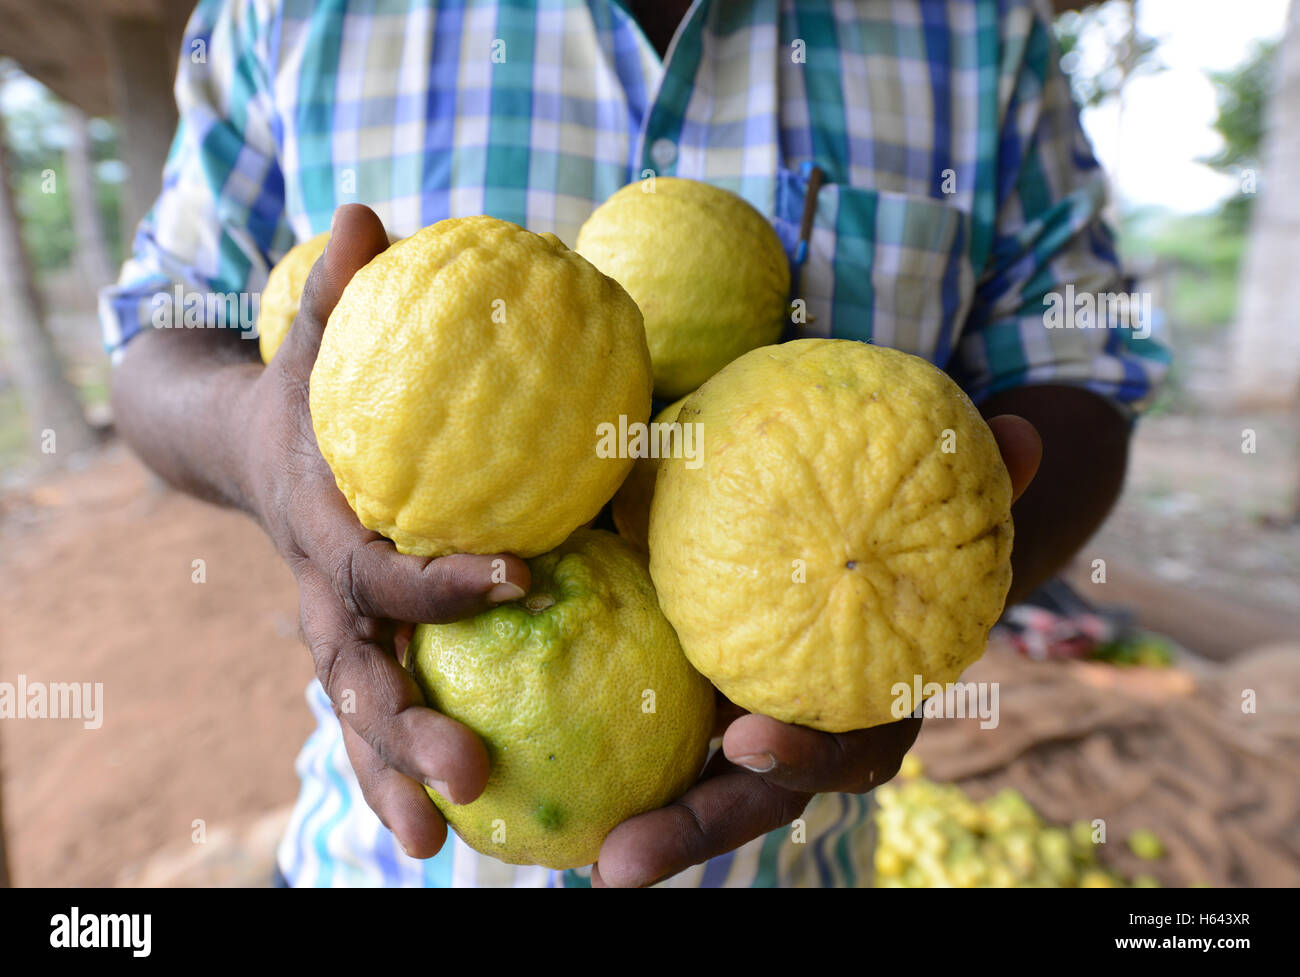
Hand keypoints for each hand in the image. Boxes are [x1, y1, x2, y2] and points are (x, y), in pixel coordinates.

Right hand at [239, 204, 530, 855]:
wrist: (250, 454)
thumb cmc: (305, 398)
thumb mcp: (311, 346)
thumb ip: (337, 294)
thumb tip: (365, 212)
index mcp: (328, 531)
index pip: (387, 567)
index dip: (446, 575)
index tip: (520, 577)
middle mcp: (327, 602)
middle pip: (365, 676)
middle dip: (407, 729)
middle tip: (469, 777)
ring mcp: (338, 639)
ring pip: (363, 721)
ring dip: (397, 780)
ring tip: (440, 847)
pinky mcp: (360, 656)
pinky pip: (381, 718)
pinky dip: (403, 771)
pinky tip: (455, 824)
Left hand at [592, 416, 1041, 886]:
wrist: (875, 552)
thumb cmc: (907, 534)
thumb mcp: (942, 504)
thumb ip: (986, 477)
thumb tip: (1034, 429)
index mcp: (869, 699)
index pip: (848, 748)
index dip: (806, 756)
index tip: (746, 740)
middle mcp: (808, 728)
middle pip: (754, 797)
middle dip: (692, 831)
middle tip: (617, 864)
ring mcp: (756, 724)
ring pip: (700, 788)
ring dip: (644, 827)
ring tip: (575, 856)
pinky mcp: (704, 700)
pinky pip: (656, 735)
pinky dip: (613, 758)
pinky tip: (538, 767)